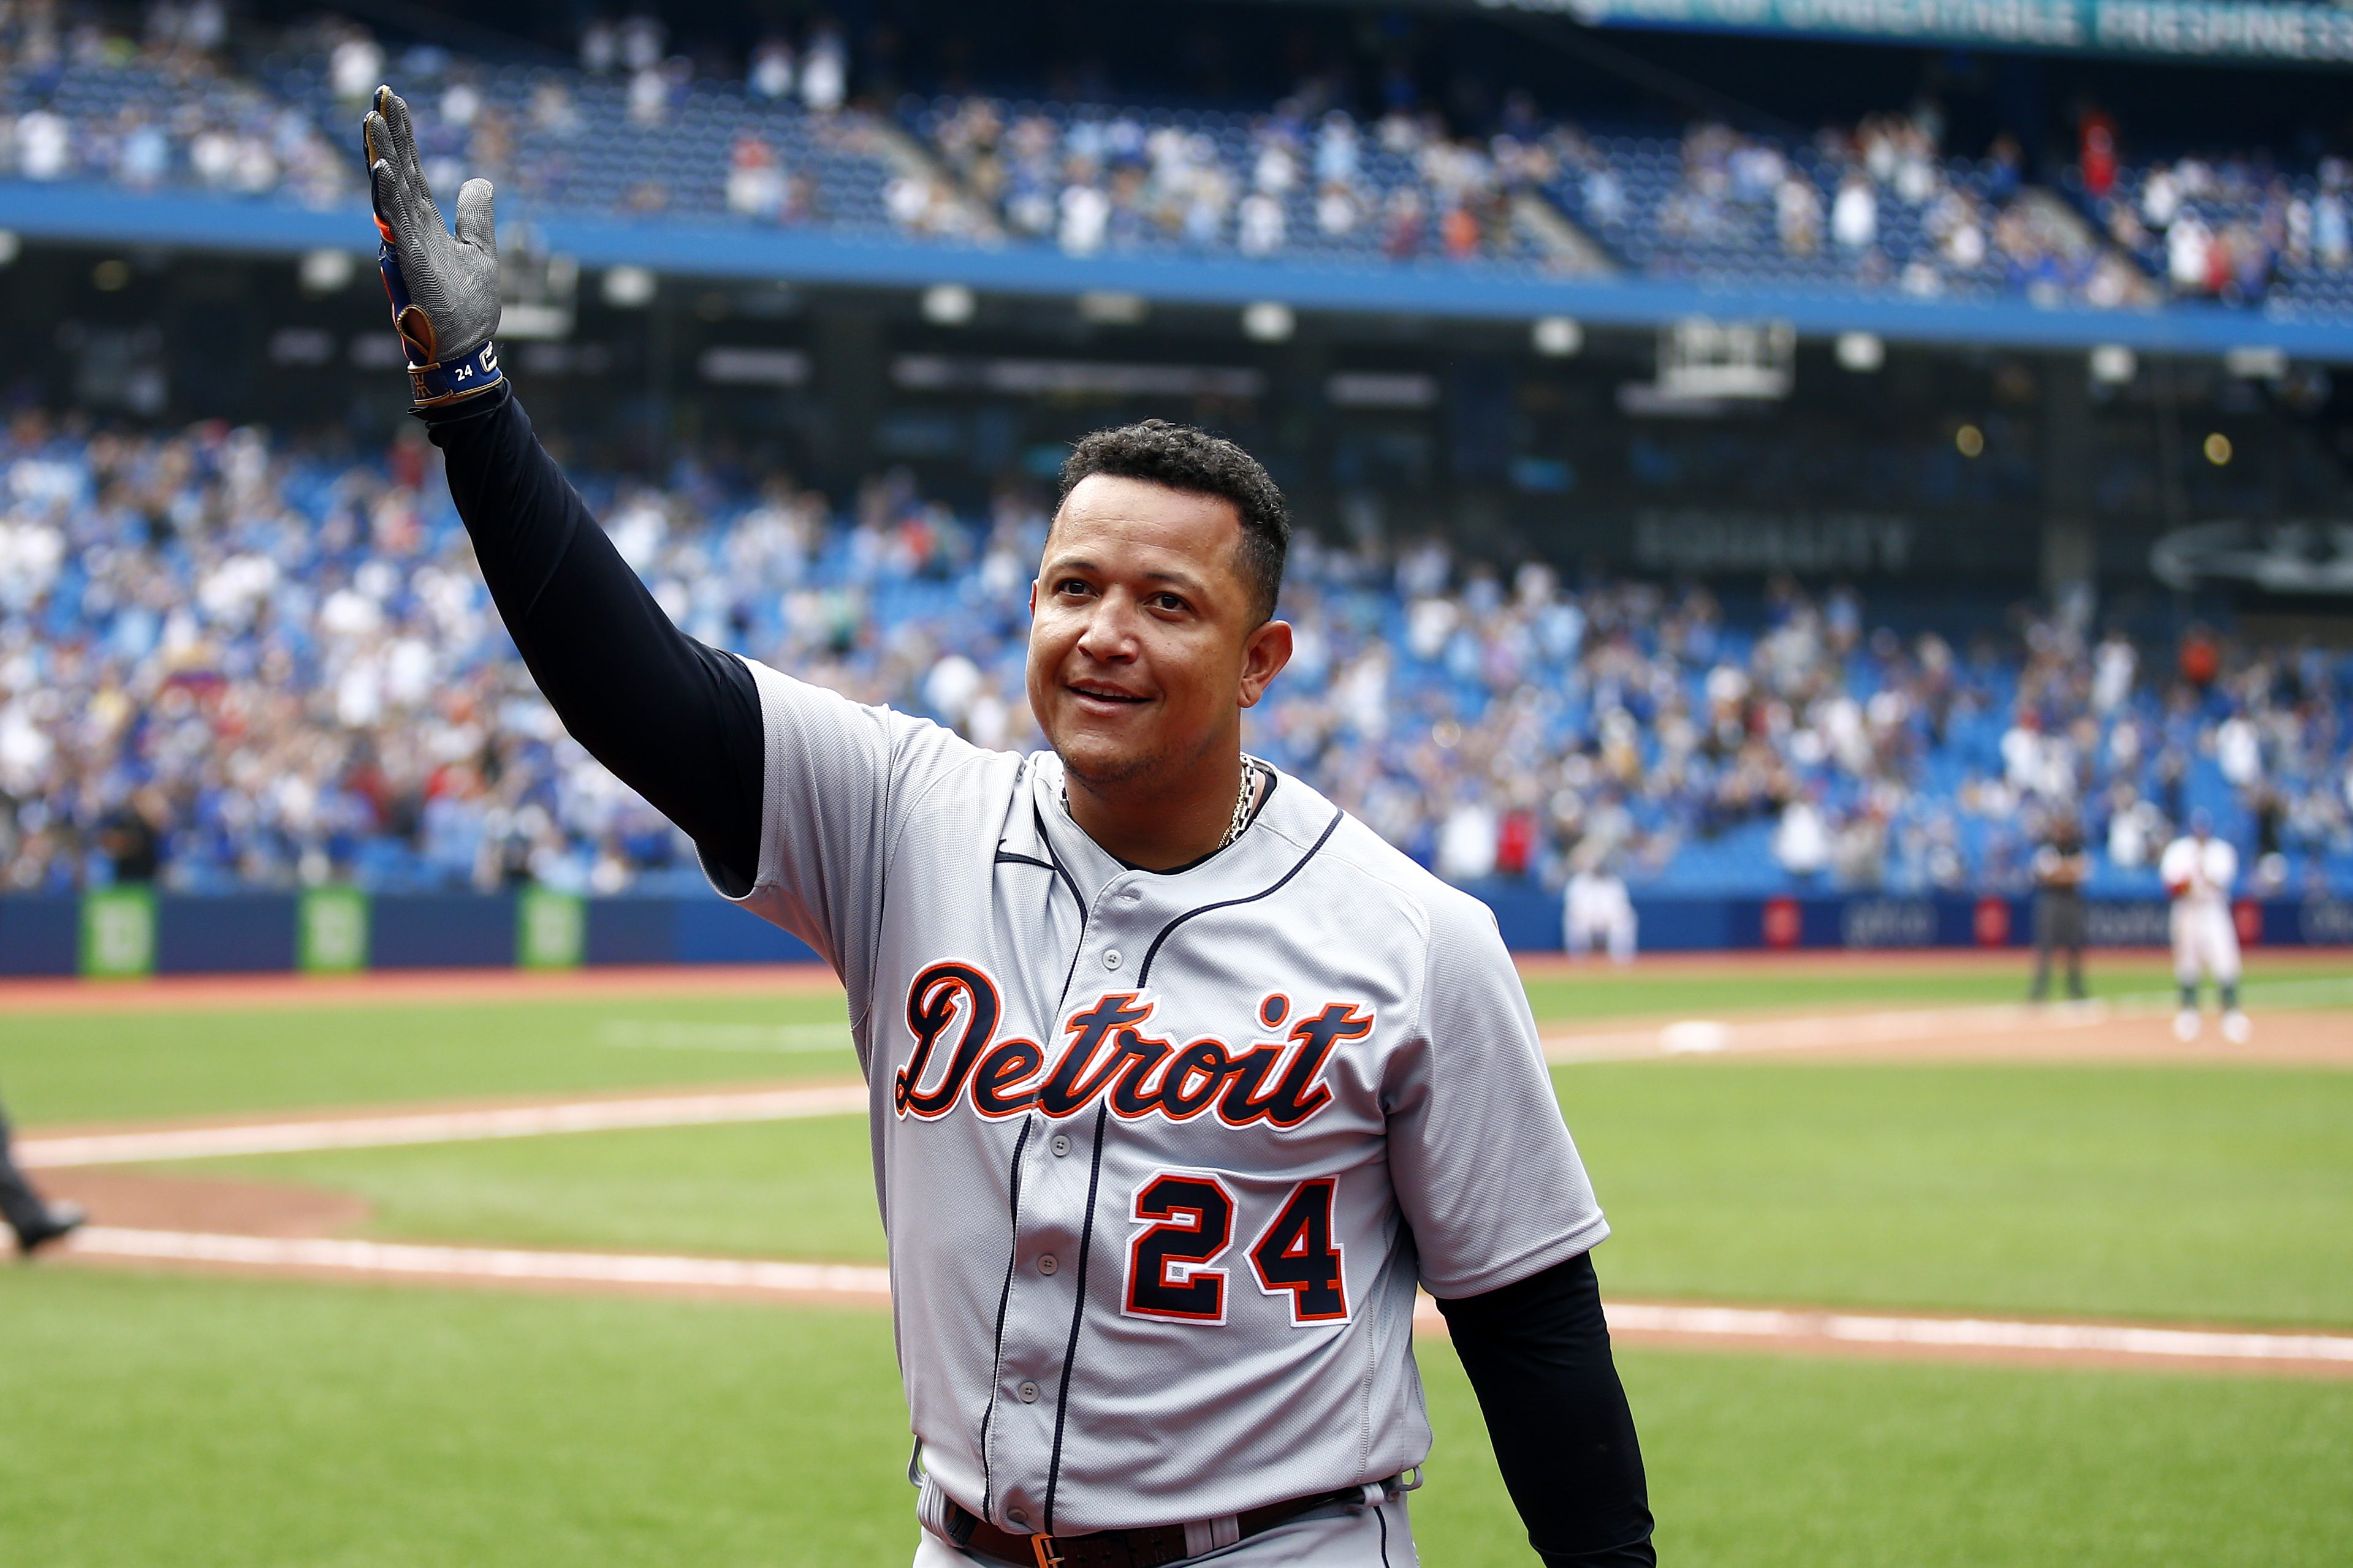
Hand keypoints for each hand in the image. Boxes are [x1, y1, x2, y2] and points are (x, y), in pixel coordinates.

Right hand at [361, 85, 503, 405]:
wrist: (464, 348)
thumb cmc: (467, 306)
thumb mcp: (480, 252)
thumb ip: (476, 216)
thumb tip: (479, 180)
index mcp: (424, 222)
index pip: (411, 169)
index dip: (403, 134)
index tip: (392, 99)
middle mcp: (410, 227)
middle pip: (397, 169)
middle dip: (388, 132)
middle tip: (380, 93)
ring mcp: (406, 242)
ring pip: (391, 189)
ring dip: (382, 153)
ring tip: (373, 118)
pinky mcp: (410, 260)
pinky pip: (396, 221)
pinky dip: (388, 193)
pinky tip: (383, 165)